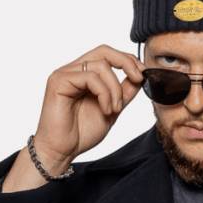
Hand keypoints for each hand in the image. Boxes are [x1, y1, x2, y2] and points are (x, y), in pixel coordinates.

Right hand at [33, 44, 146, 166]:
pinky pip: (90, 78)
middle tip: (138, 79)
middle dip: (126, 62)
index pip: (107, 54)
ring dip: (115, 89)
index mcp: (84, 74)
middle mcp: (73, 70)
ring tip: (114, 110)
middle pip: (104, 51)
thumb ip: (123, 93)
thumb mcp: (112, 110)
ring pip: (100, 66)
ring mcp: (65, 74)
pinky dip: (104, 94)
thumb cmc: (81, 133)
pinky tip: (106, 111)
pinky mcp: (59, 81)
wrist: (62, 151)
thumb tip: (140, 77)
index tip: (142, 74)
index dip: (127, 59)